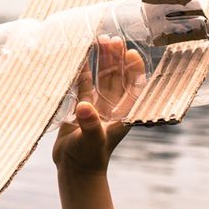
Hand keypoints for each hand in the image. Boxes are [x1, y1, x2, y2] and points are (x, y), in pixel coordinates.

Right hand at [52, 35, 144, 175]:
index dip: (134, 69)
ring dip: (101, 60)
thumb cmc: (88, 157)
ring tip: (98, 40)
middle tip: (111, 39)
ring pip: (101, 77)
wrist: (74, 169)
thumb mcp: (92, 141)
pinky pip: (83, 84)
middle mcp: (112, 106)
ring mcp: (97, 105)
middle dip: (115, 58)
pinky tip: (80, 56)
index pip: (134, 87)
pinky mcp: (80, 107)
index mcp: (122, 113)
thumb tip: (85, 107)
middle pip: (117, 76)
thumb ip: (90, 125)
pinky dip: (82, 70)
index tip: (131, 53)